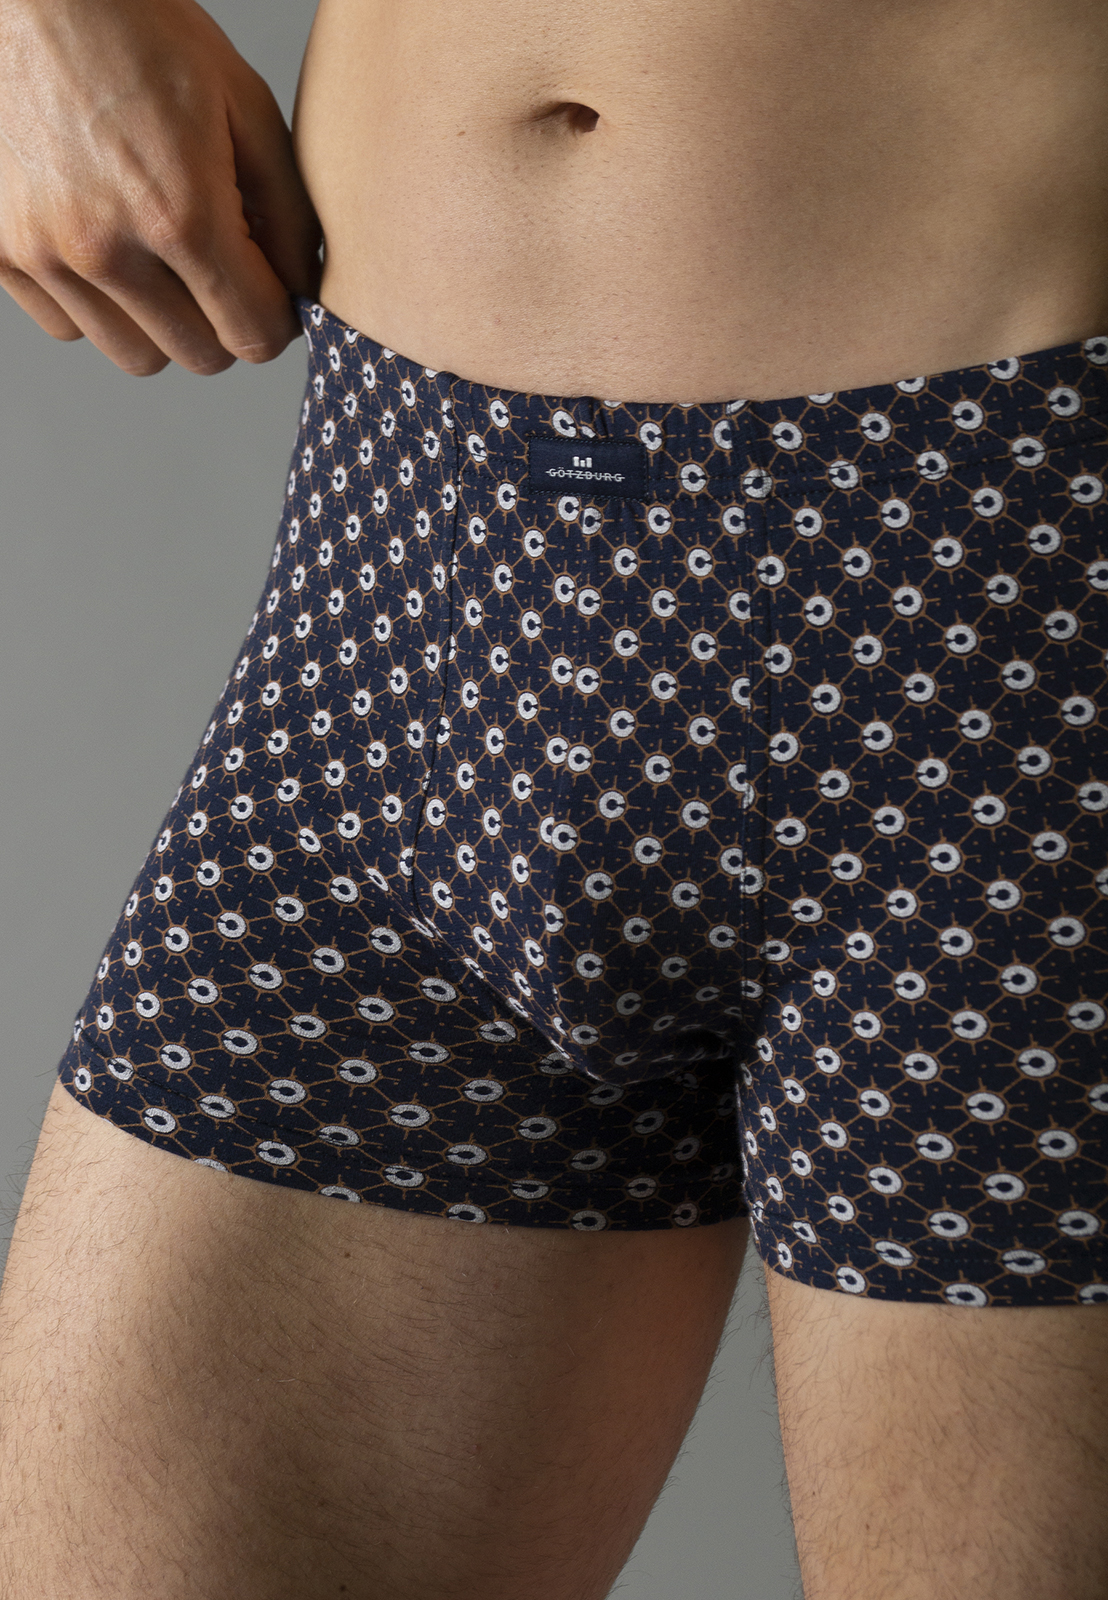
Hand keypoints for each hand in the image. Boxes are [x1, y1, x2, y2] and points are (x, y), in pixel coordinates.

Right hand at [0, 0, 321, 374]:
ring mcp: (46, 255)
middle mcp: (107, 249)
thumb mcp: (244, 106)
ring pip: (136, 354)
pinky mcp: (2, 252)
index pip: (254, 338)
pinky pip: (69, 327)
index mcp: (179, 215)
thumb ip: (290, 211)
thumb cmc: (139, 32)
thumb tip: (305, 290)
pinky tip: (106, 242)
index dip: (275, 317)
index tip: (270, 287)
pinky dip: (96, 304)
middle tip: (217, 264)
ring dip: (160, 321)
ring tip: (158, 253)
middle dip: (222, 321)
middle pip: (199, 357)